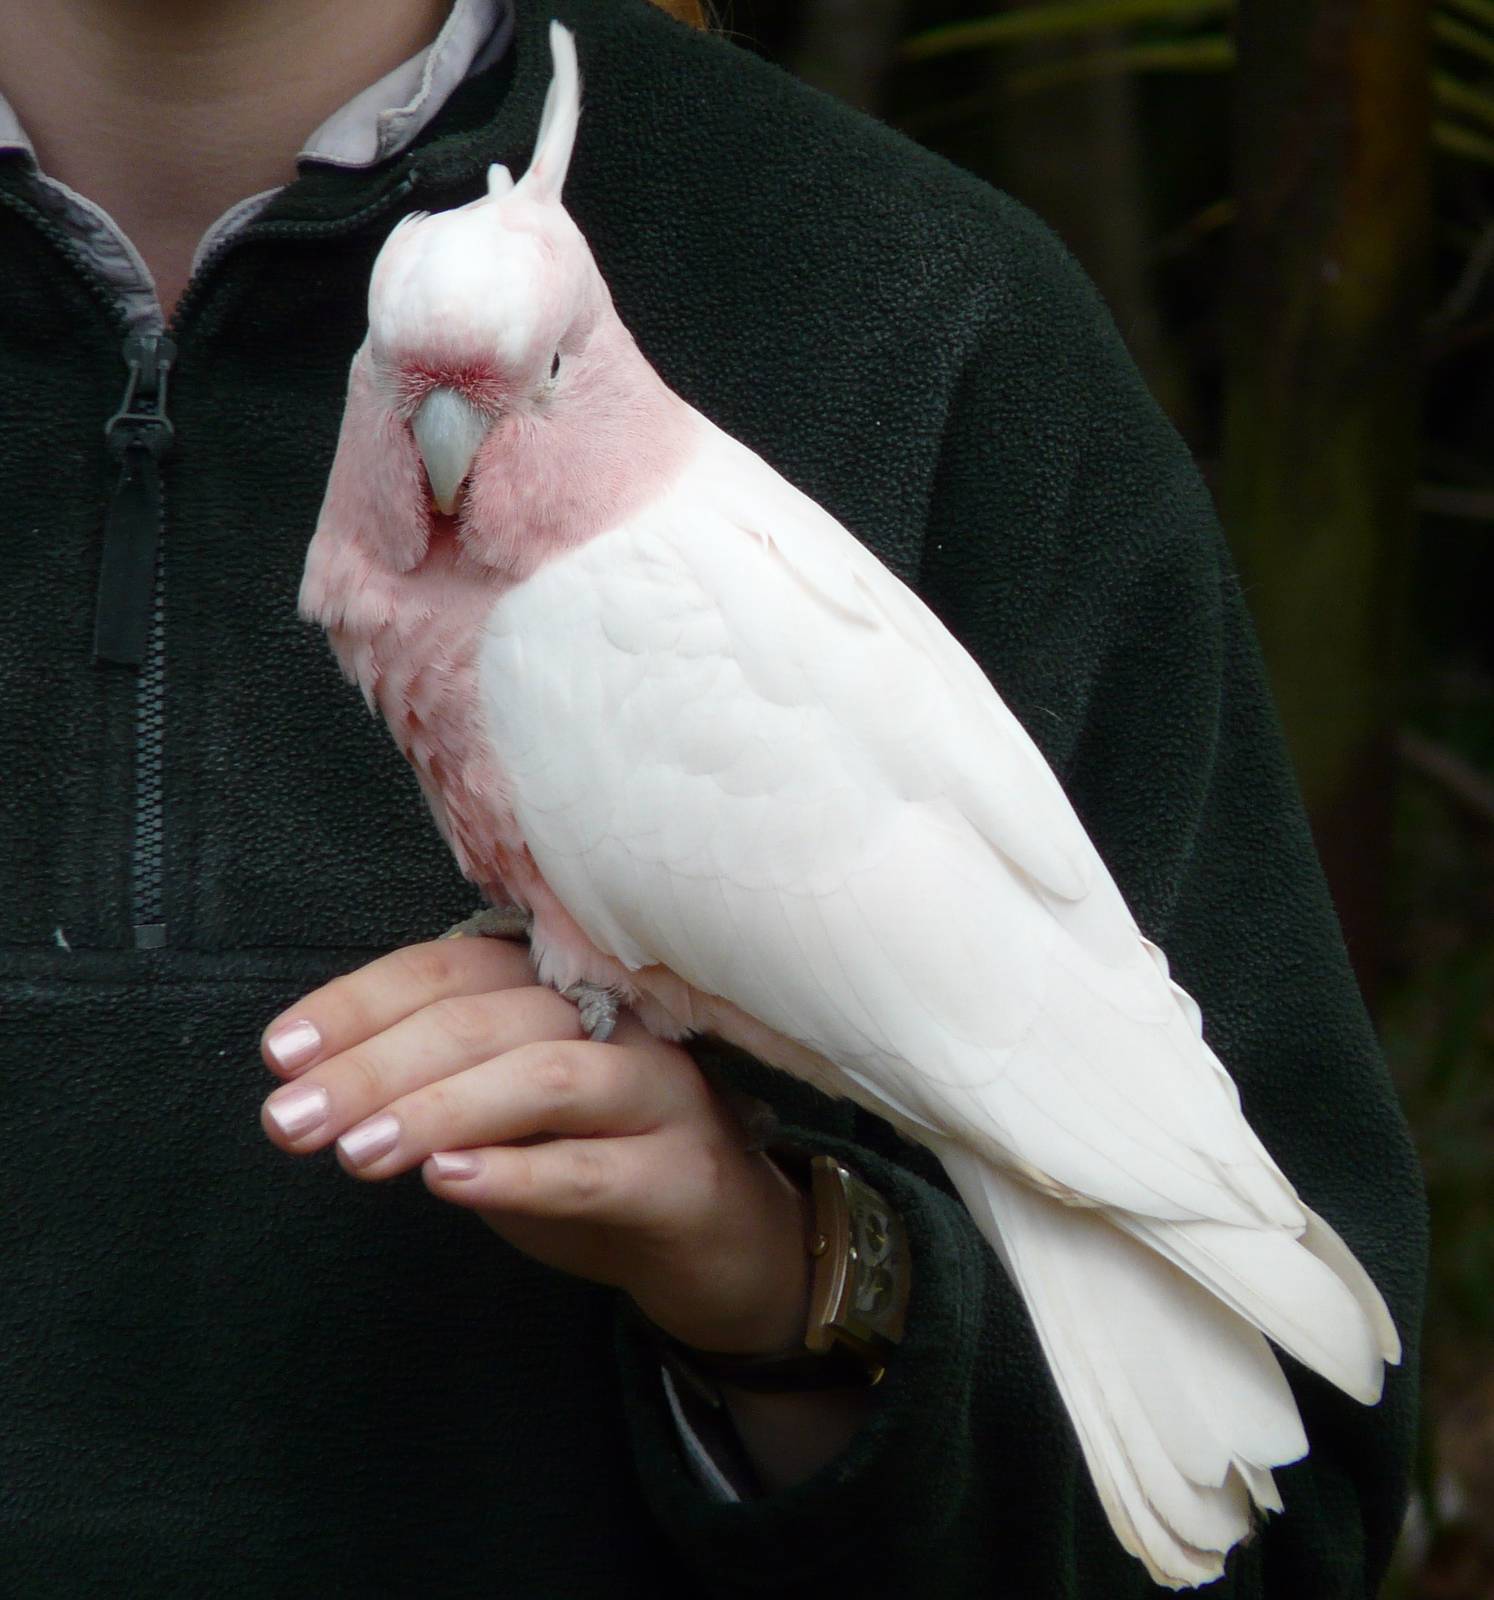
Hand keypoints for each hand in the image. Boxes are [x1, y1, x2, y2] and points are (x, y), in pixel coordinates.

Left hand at [259, 936, 810, 1354]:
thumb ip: (437, 1090)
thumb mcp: (505, 1120)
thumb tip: (318, 1090)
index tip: (280, 1054)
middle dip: (377, 1065)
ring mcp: (660, 1094)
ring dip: (440, 1108)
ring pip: (545, 1075)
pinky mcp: (687, 1174)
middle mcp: (616, 1024)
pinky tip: (451, 1182)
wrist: (723, 1246)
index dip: (361, 1005)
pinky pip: (595, 1166)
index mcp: (561, 993)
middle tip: (293, 1122)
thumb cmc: (596, 1165)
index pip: (452, 970)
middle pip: (488, 1018)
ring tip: (357, 1152)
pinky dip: (518, 1172)